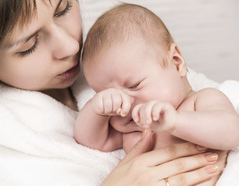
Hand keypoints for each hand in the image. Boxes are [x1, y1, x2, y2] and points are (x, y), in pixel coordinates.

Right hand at [91, 88, 131, 116]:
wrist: (100, 106)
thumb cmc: (112, 108)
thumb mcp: (121, 109)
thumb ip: (124, 109)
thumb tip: (120, 111)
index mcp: (121, 93)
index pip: (127, 99)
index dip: (126, 108)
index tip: (122, 113)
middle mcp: (114, 90)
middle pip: (117, 102)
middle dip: (115, 109)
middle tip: (112, 109)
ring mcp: (105, 92)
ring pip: (109, 105)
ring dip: (109, 110)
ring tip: (107, 109)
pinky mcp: (98, 96)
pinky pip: (102, 107)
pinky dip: (103, 110)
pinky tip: (103, 108)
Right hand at [101, 130, 219, 185]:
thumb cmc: (115, 183)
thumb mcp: (125, 163)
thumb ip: (139, 147)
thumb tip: (148, 130)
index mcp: (141, 163)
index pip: (168, 153)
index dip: (185, 148)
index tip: (198, 145)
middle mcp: (148, 175)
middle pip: (177, 164)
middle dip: (197, 159)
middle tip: (212, 155)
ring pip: (181, 179)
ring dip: (199, 173)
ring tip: (212, 168)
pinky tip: (200, 183)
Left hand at [132, 100, 176, 131]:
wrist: (172, 125)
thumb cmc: (160, 124)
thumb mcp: (150, 125)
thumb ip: (143, 122)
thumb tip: (138, 121)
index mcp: (145, 108)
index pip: (137, 108)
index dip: (135, 114)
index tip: (137, 121)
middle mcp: (150, 104)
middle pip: (142, 107)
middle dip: (142, 116)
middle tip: (145, 124)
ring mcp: (157, 103)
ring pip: (148, 105)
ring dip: (147, 115)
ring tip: (149, 123)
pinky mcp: (164, 104)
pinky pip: (157, 106)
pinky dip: (155, 112)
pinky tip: (155, 118)